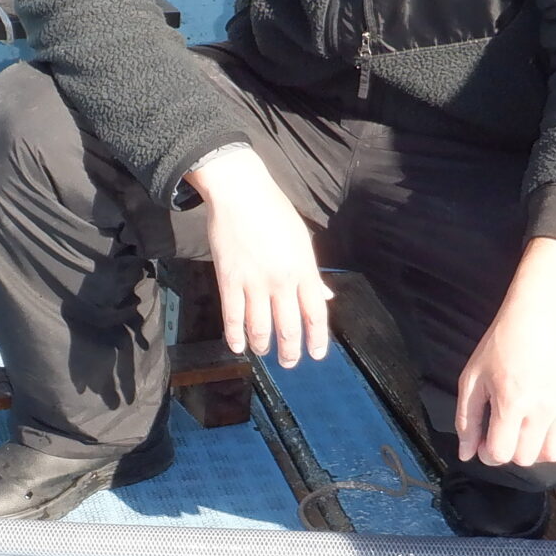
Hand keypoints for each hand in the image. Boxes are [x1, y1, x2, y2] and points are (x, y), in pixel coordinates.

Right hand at [187, 148, 331, 366]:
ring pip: (261, 327)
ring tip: (264, 353)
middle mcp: (282, 280)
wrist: (240, 192)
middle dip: (290, 351)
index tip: (317, 354)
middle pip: (289, 327)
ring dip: (264, 346)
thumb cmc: (274, 212)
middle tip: (288, 363)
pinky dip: (235, 335)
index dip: (317, 338)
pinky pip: (232, 316)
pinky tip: (238, 346)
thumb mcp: (302, 240)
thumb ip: (312, 273)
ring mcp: (255, 282)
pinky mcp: (229, 279)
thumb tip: (326, 296)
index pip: (316, 313)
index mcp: (303, 269)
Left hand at [454, 238, 555, 468]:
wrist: (541, 313)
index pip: (500, 453)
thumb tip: (466, 453)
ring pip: (554, 453)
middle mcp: (542, 409)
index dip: (488, 453)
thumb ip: (467, 419)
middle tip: (506, 431)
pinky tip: (550, 419)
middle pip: (527, 458)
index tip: (486, 440)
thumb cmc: (501, 343)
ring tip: (529, 430)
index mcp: (511, 403)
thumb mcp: (473, 378)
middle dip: (511, 451)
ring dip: (537, 448)